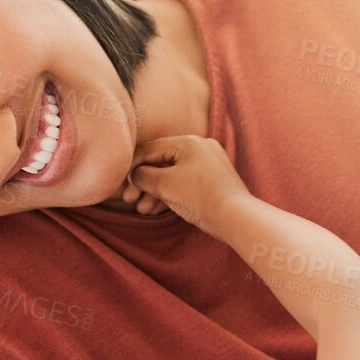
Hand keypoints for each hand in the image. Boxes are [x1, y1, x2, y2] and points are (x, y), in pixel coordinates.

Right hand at [127, 135, 250, 235]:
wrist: (236, 218)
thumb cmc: (201, 197)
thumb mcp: (165, 185)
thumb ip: (143, 176)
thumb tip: (133, 174)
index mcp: (188, 141)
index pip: (150, 149)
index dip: (132, 167)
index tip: (122, 185)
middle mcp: (200, 147)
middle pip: (162, 162)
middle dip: (144, 183)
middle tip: (130, 200)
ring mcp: (209, 163)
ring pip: (173, 174)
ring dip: (155, 192)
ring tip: (143, 210)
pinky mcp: (214, 180)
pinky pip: (185, 182)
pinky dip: (171, 194)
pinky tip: (157, 209)